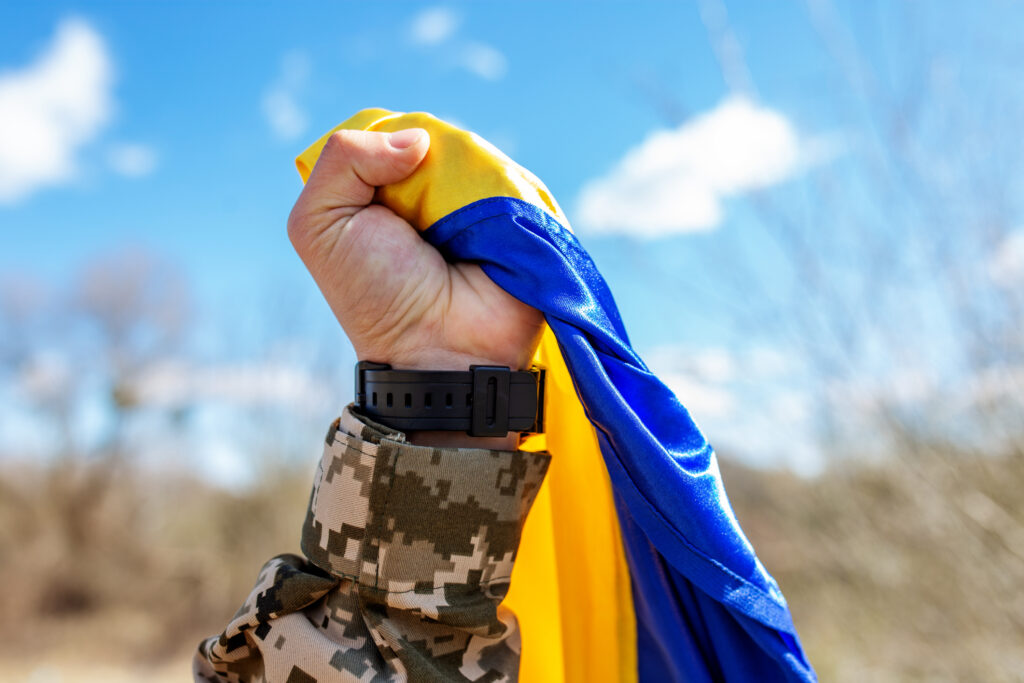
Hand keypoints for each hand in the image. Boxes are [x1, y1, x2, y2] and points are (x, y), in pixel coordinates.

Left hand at [287, 128, 544, 447]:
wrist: (442, 352)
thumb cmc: (375, 295)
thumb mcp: (321, 224)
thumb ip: (342, 159)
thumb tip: (418, 139)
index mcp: (383, 188)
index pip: (392, 129)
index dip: (389, 146)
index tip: (384, 189)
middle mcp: (432, 191)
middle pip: (440, 135)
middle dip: (430, 166)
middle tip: (421, 219)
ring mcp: (478, 203)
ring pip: (479, 155)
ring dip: (467, 186)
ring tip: (456, 233)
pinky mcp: (521, 217)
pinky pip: (518, 181)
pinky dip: (503, 196)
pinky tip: (491, 227)